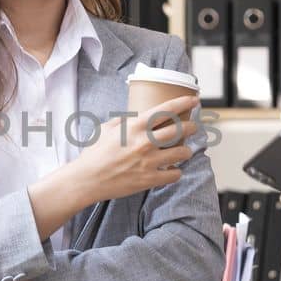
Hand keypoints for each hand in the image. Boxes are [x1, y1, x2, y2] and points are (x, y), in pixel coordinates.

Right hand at [61, 94, 201, 205]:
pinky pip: (174, 174)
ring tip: (184, 151)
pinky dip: (176, 172)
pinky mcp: (149, 179)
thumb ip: (123, 121)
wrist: (86, 180)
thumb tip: (132, 118)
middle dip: (191, 127)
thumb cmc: (93, 154)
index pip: (166, 110)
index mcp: (134, 127)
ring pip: (182, 153)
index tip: (194, 100)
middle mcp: (145, 142)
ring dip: (186, 151)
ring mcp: (149, 162)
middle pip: (180, 130)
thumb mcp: (105, 129)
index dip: (183, 103)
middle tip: (194, 127)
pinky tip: (173, 170)